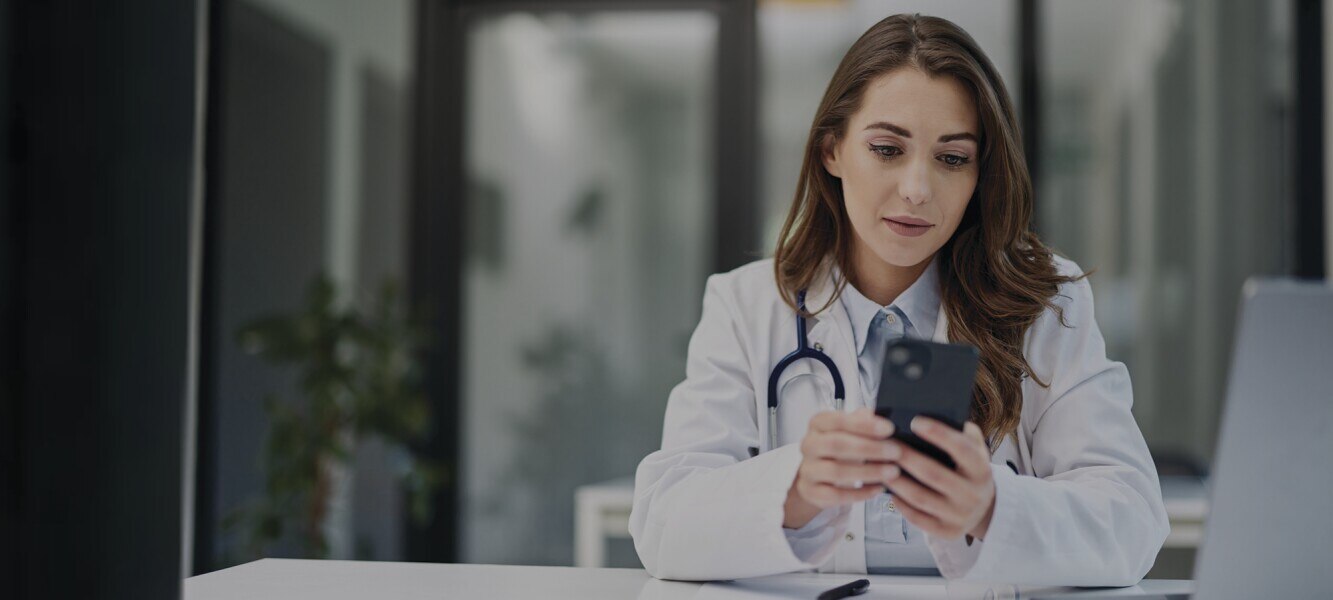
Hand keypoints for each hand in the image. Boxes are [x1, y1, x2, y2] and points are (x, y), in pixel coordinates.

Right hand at [785, 408, 901, 528]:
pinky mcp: (812, 492)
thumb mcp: (850, 430)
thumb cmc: (840, 448)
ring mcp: (808, 470)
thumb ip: (864, 422)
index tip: (888, 429)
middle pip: (836, 444)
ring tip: (892, 471)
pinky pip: (836, 495)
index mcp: (818, 424)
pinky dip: (860, 493)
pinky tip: (879, 488)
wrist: (818, 475)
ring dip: (868, 472)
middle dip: (869, 448)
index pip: (838, 420)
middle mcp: (809, 445)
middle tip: (895, 452)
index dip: (864, 425)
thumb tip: (885, 418)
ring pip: (837, 472)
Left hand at [883, 417, 995, 539]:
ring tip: (879, 465)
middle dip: (907, 457)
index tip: (915, 421)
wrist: (984, 509)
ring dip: (896, 481)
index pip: (961, 449)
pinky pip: (918, 518)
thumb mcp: (975, 449)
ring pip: (921, 497)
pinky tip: (888, 489)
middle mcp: (973, 494)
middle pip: (934, 474)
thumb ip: (961, 432)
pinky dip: (900, 503)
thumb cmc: (969, 469)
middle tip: (886, 443)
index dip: (939, 434)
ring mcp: (960, 515)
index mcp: (981, 469)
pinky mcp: (947, 532)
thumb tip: (933, 412)